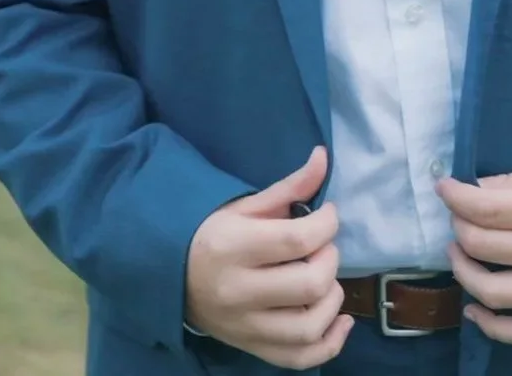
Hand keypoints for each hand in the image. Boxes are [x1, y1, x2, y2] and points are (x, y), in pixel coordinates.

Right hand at [185, 145, 352, 368]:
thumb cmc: (213, 234)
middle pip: (309, 285)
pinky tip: (339, 319)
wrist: (172, 278)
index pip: (296, 240)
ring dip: (332, 301)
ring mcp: (245, 327)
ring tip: (325, 281)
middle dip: (330, 260)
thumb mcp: (246, 206)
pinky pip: (299, 359)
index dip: (326, 223)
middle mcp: (239, 292)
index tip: (327, 214)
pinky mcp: (251, 349)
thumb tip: (324, 156)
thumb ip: (289, 187)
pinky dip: (329, 344)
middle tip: (322, 247)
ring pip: (308, 328)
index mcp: (235, 247)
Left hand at [434, 163, 511, 346]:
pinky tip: (474, 309)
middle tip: (457, 219)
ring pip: (495, 293)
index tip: (443, 188)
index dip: (457, 198)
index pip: (490, 209)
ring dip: (464, 273)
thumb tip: (471, 191)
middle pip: (485, 247)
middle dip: (459, 229)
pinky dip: (492, 327)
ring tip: (459, 256)